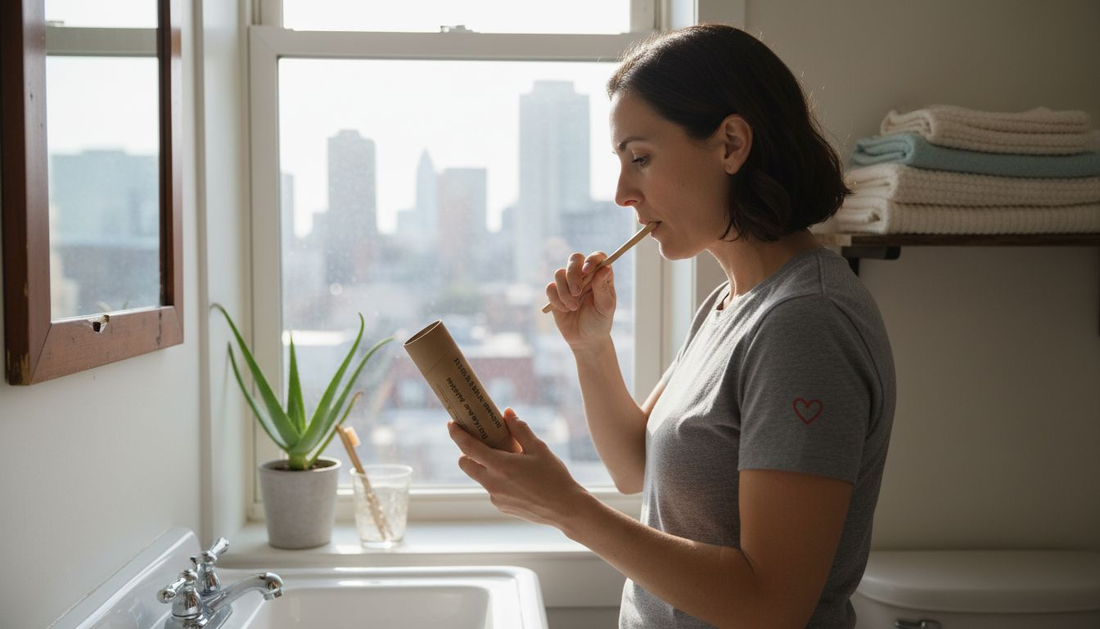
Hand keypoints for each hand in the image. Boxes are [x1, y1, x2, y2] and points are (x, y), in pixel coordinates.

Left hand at [447, 408, 589, 527]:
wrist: (565, 508)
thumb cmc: (554, 476)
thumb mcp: (539, 448)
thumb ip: (520, 429)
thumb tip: (507, 413)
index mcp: (500, 465)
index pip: (468, 447)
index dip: (457, 435)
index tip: (451, 425)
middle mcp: (493, 483)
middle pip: (465, 465)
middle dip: (467, 453)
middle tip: (480, 444)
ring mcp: (495, 497)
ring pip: (480, 478)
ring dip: (485, 468)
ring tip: (507, 462)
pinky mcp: (501, 507)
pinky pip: (492, 490)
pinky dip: (497, 481)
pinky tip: (517, 480)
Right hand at [545, 251, 616, 349]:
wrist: (585, 339)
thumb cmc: (599, 321)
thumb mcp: (606, 307)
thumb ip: (603, 288)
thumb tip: (605, 268)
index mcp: (600, 276)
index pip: (597, 257)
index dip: (591, 260)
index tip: (587, 271)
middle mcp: (584, 276)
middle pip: (574, 259)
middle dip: (573, 274)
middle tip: (577, 292)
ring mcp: (568, 283)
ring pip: (559, 273)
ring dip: (565, 292)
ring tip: (573, 307)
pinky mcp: (555, 294)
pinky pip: (550, 288)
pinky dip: (556, 299)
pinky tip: (564, 310)